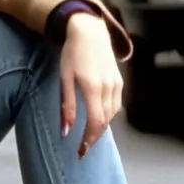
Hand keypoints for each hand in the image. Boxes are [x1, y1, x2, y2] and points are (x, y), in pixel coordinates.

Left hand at [59, 13, 122, 158]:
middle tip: (83, 149)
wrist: (90, 31)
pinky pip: (116, 105)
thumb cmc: (72, 54)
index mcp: (93, 87)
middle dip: (94, 137)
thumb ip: (67, 105)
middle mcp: (109, 87)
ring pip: (112, 114)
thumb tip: (66, 131)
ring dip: (102, 127)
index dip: (89, 139)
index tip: (80, 151)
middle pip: (105, 121)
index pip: (96, 122)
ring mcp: (117, 84)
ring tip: (89, 137)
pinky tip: (98, 119)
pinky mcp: (119, 82)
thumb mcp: (64, 78)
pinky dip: (108, 116)